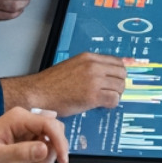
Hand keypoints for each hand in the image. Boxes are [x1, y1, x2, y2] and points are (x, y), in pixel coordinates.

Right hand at [0, 51, 127, 116]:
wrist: (39, 93)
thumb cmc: (52, 83)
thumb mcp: (72, 66)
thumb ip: (89, 68)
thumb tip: (105, 74)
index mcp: (88, 57)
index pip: (117, 61)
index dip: (119, 72)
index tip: (118, 80)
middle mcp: (93, 66)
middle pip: (122, 73)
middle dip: (119, 84)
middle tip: (112, 91)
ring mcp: (93, 81)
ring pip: (120, 87)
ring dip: (116, 94)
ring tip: (105, 99)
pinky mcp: (92, 96)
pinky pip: (114, 99)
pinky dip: (111, 104)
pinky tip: (101, 105)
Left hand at [0, 108, 68, 162]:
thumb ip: (22, 152)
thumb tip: (44, 149)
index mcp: (18, 118)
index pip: (49, 124)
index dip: (59, 142)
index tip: (64, 160)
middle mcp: (25, 124)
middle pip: (51, 140)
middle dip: (43, 162)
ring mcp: (26, 135)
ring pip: (47, 153)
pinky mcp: (26, 145)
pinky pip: (40, 159)